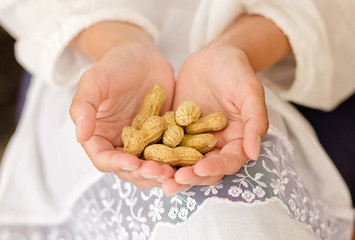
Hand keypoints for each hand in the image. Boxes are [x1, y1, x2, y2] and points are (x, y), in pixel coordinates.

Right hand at [69, 22, 175, 188]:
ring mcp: (143, 143)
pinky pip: (169, 152)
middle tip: (160, 172)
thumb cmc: (115, 65)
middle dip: (143, 173)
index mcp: (99, 135)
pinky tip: (189, 160)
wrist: (142, 56)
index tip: (133, 163)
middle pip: (129, 169)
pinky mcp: (163, 137)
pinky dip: (177, 159)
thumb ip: (84, 106)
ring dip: (160, 172)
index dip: (117, 165)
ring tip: (174, 171)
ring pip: (150, 166)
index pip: (104, 158)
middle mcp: (120, 144)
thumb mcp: (94, 81)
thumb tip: (80, 135)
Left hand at [162, 44, 268, 194]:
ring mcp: (194, 139)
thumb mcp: (249, 91)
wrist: (214, 56)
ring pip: (182, 162)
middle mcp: (215, 145)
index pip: (228, 162)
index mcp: (237, 141)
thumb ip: (255, 120)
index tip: (199, 169)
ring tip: (153, 176)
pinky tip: (141, 156)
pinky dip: (155, 152)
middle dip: (188, 178)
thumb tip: (254, 153)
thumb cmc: (236, 71)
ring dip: (169, 172)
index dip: (215, 168)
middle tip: (171, 184)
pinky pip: (165, 144)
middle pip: (203, 169)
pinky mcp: (176, 131)